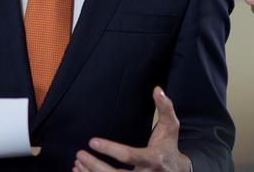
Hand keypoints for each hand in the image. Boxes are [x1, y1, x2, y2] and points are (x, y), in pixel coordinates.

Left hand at [74, 87, 191, 171]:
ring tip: (77, 163)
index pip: (129, 156)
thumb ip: (165, 108)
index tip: (92, 141)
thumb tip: (157, 90)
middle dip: (95, 166)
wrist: (177, 171)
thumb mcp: (171, 127)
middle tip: (79, 154)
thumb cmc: (169, 146)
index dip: (110, 150)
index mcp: (153, 159)